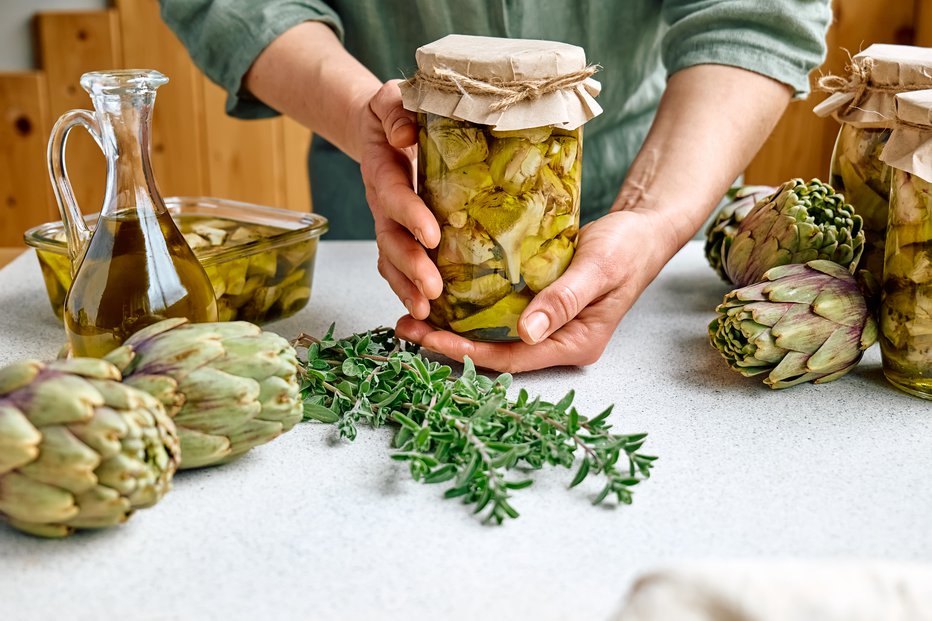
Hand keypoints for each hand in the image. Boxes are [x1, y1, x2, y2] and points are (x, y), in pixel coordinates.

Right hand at [357, 80, 442, 318]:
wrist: (379, 127)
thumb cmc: (394, 113)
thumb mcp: (391, 98)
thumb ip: (396, 109)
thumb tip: (405, 137)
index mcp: (383, 170)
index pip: (395, 196)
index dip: (410, 216)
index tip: (432, 235)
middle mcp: (382, 203)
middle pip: (390, 240)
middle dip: (411, 266)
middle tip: (433, 289)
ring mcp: (388, 223)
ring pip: (391, 260)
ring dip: (407, 287)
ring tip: (426, 311)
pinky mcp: (399, 235)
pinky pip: (398, 268)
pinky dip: (408, 291)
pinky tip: (427, 314)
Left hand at [395, 209, 676, 371]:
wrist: (642, 230)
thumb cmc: (628, 248)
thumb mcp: (598, 269)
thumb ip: (564, 300)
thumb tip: (527, 333)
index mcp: (575, 344)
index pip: (513, 357)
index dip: (469, 351)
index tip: (430, 336)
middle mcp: (557, 342)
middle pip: (496, 352)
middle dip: (449, 342)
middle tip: (405, 327)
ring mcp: (548, 326)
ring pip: (493, 335)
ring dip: (454, 326)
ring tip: (412, 315)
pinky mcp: (540, 305)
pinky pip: (500, 313)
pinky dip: (470, 308)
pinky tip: (442, 295)